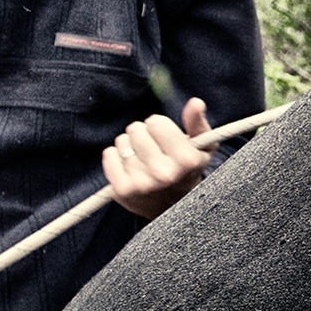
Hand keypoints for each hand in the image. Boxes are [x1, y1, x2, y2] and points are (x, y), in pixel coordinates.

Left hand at [104, 97, 211, 218]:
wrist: (173, 208)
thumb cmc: (187, 170)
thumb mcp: (202, 148)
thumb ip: (198, 123)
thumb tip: (195, 102)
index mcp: (186, 160)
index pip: (156, 122)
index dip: (160, 127)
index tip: (165, 138)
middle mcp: (165, 173)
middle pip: (137, 129)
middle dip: (143, 134)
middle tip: (152, 149)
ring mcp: (142, 183)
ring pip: (122, 141)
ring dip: (130, 146)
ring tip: (142, 158)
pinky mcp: (123, 190)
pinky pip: (108, 155)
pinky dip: (115, 156)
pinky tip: (128, 165)